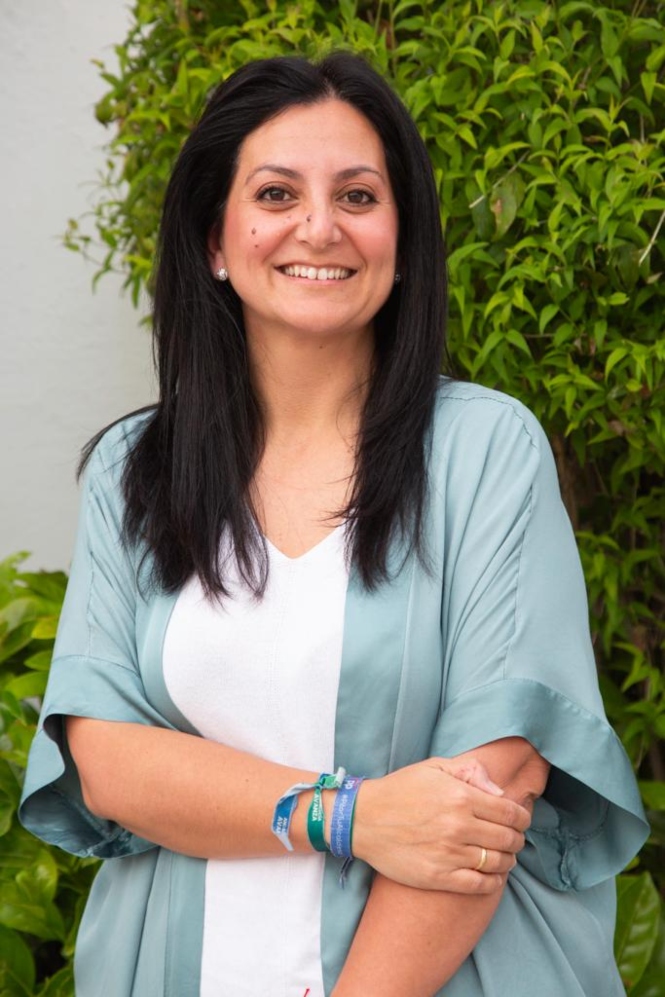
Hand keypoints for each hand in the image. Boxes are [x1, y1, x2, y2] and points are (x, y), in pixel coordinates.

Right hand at [351, 757, 530, 892]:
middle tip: (513, 839)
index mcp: (461, 796)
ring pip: (498, 863)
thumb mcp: (434, 768)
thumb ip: (470, 772)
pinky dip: (493, 882)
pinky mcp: (439, 876)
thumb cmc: (400, 790)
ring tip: (503, 857)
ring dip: (508, 861)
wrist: (363, 819)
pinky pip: (479, 885)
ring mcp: (449, 853)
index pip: (510, 812)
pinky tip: (491, 876)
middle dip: (517, 839)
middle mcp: (458, 825)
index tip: (521, 820)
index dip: (522, 817)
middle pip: (508, 839)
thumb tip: (499, 791)